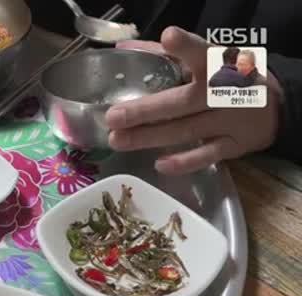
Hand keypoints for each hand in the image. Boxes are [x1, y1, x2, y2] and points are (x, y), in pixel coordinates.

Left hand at [104, 27, 283, 174]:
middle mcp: (224, 92)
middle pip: (182, 102)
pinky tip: (159, 164)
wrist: (275, 106)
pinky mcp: (234, 145)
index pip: (202, 52)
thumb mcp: (205, 61)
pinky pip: (207, 155)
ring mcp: (230, 120)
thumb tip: (125, 49)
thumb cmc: (226, 79)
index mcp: (217, 64)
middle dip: (145, 111)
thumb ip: (165, 55)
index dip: (186, 46)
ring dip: (150, 137)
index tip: (169, 37)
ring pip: (187, 130)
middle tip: (113, 117)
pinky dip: (184, 162)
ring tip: (118, 140)